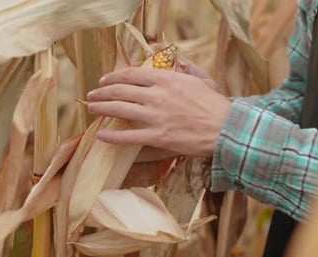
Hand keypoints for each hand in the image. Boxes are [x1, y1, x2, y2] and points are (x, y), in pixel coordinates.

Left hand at [87, 67, 230, 156]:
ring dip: (102, 108)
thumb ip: (180, 66)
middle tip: (92, 95)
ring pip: (120, 110)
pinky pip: (129, 137)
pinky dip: (112, 136)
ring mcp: (156, 117)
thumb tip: (166, 57)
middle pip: (120, 90)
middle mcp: (157, 96)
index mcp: (166, 79)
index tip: (104, 80)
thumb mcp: (199, 78)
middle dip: (102, 92)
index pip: (131, 74)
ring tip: (92, 109)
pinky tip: (101, 135)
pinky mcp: (158, 137)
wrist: (226, 128)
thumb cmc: (214, 103)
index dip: (113, 76)